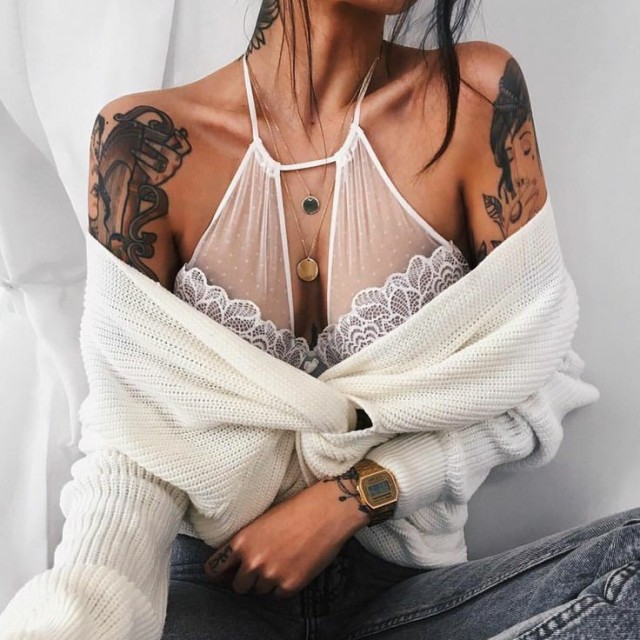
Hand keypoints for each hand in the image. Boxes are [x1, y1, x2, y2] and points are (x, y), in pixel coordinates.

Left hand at [203, 473, 370, 598]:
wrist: (326, 511)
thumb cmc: (296, 509)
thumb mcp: (262, 520)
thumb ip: (247, 542)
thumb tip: (238, 559)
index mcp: (242, 541)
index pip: (214, 569)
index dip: (219, 572)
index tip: (225, 573)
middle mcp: (253, 561)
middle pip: (238, 586)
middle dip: (247, 579)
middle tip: (261, 567)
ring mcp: (271, 575)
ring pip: (259, 591)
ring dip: (267, 582)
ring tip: (282, 562)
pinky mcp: (290, 585)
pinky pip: (279, 594)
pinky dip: (284, 585)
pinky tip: (293, 566)